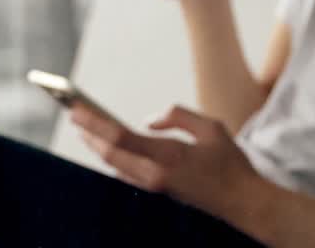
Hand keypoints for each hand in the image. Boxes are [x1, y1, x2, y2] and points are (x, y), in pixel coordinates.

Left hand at [71, 103, 266, 223]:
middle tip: (72, 113)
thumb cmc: (230, 164)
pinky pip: (125, 171)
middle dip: (88, 133)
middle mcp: (155, 175)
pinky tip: (105, 145)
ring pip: (115, 164)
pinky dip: (112, 156)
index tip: (75, 110)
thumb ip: (177, 117)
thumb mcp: (211, 127)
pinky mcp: (157, 192)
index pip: (120, 137)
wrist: (242, 204)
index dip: (94, 123)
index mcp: (168, 156)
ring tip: (83, 126)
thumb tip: (149, 122)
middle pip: (110, 153)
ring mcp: (154, 187)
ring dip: (97, 145)